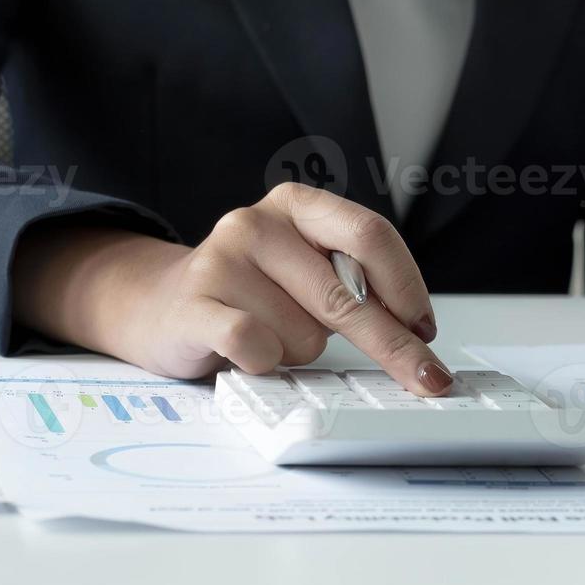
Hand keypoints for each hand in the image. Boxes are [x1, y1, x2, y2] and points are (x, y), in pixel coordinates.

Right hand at [13, 183, 453, 394]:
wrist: (158, 306)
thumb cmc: (253, 293)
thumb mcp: (307, 272)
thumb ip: (356, 285)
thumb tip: (418, 337)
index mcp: (299, 205)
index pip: (371, 235)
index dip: (407, 287)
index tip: (426, 329)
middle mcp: (259, 222)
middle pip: (348, 294)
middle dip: (394, 345)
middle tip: (425, 379)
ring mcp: (222, 260)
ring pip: (306, 334)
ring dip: (301, 352)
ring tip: (271, 338)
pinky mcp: (194, 304)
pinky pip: (255, 346)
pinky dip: (267, 363)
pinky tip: (253, 356)